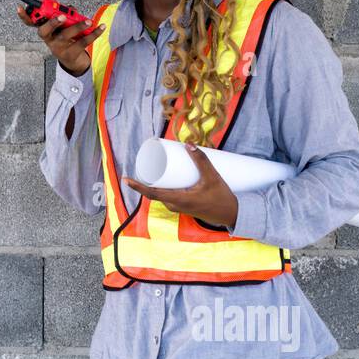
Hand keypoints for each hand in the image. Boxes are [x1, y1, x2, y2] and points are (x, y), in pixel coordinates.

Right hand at [18, 5, 105, 76]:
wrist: (74, 61)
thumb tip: (71, 9)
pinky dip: (93, 33)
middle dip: (52, 22)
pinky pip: (82, 42)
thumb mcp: (64, 26)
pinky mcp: (70, 54)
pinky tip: (101, 27)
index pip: (31, 23)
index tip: (20, 7)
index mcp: (45, 30)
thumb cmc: (68, 39)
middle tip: (62, 16)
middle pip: (44, 31)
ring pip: (65, 36)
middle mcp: (49, 39)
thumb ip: (66, 15)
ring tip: (87, 21)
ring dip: (77, 26)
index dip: (24, 16)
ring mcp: (58, 48)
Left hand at [123, 143, 238, 228]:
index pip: (152, 193)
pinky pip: (168, 197)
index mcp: (179, 200)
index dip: (138, 186)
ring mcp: (179, 207)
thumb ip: (201, 160)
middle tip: (143, 164)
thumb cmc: (221, 197)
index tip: (126, 179)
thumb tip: (188, 144)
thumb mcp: (212, 177)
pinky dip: (163, 188)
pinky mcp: (184, 206)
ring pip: (161, 195)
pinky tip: (163, 180)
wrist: (232, 214)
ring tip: (152, 169)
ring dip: (154, 184)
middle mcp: (176, 205)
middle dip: (145, 180)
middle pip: (154, 193)